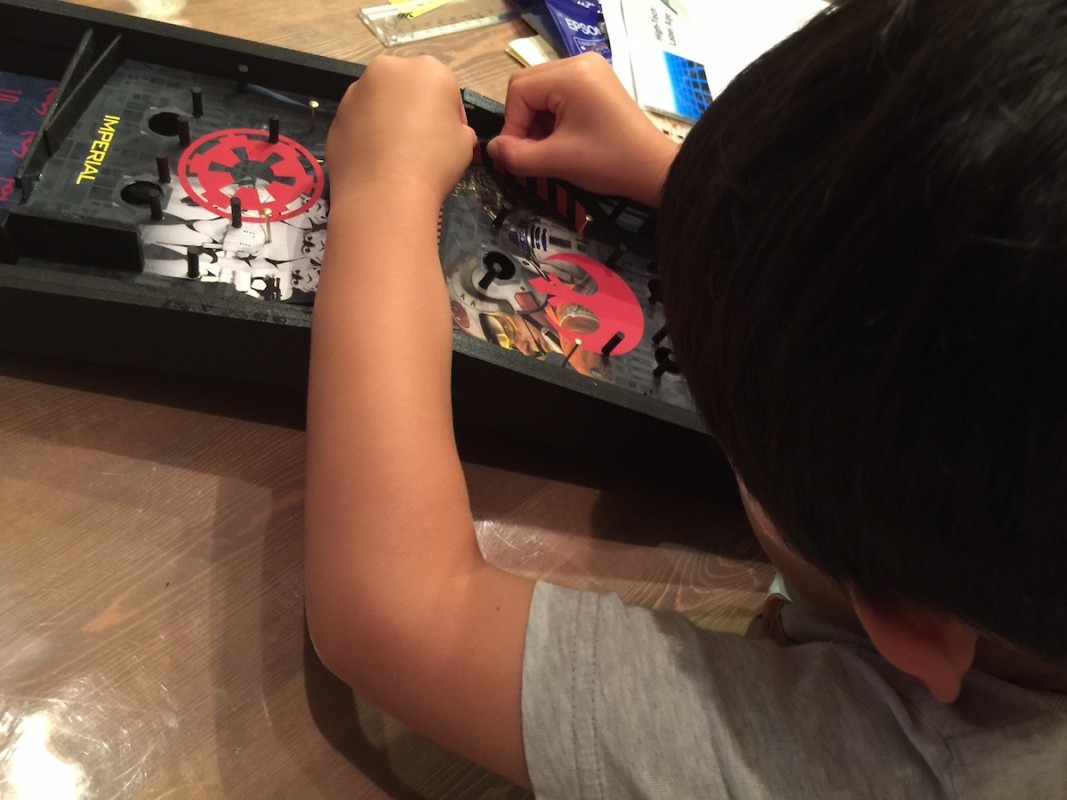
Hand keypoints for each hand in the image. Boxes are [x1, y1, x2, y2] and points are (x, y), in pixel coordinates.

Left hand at [326, 55, 475, 203]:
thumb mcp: (465, 144)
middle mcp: (389, 70)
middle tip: (421, 144)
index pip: (446, 90)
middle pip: (408, 88)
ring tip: (395, 155)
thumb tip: (448, 131)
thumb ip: (459, 128)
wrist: (384, 193)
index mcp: (428, 70)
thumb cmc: (433, 162)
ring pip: (380, 102)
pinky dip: (367, 135)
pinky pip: (359, 122)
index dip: (451, 117)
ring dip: (389, 120)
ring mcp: (357, 91)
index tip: (449, 140)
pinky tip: (376, 161)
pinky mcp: (337, 115)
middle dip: (415, 110)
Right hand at [486, 53, 678, 205]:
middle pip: (528, 87)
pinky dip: (555, 118)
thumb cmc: (609, 163)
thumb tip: (493, 149)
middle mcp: (580, 62)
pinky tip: (566, 140)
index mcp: (571, 75)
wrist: (655, 170)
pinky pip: (560, 94)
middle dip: (525, 122)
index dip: (514, 125)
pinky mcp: (597, 83)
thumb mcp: (558, 161)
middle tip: (537, 152)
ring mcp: (590, 70)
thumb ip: (517, 155)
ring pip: (542, 92)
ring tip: (554, 149)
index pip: (518, 91)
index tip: (521, 155)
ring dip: (539, 122)